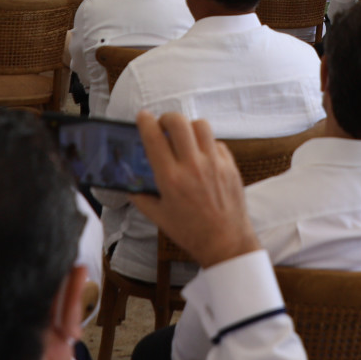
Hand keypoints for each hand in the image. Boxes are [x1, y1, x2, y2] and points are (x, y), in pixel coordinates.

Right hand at [129, 110, 259, 267]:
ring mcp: (214, 164)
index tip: (142, 117)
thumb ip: (141, 197)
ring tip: (184, 138)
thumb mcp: (158, 217)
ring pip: (200, 125)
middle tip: (163, 126)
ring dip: (188, 127)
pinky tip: (201, 155)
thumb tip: (130, 183)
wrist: (225, 242)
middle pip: (178, 122)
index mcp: (171, 179)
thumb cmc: (191, 232)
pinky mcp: (230, 166)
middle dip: (167, 118)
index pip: (154, 138)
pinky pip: (216, 142)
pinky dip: (206, 143)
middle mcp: (192, 167)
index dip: (145, 121)